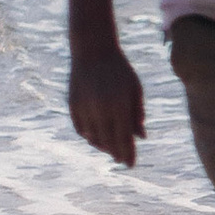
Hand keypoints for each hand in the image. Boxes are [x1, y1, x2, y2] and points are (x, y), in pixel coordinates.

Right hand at [68, 46, 145, 167]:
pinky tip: (96, 138)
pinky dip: (88, 136)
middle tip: (121, 160)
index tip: (131, 164)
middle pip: (108, 141)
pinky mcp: (72, 104)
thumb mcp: (135, 89)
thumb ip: (137, 114)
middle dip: (116, 153)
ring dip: (101, 146)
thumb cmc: (120, 70)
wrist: (92, 50)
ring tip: (110, 149)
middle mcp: (100, 108)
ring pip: (92, 137)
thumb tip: (141, 138)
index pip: (124, 137)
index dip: (128, 153)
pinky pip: (80, 128)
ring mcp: (84, 107)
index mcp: (119, 105)